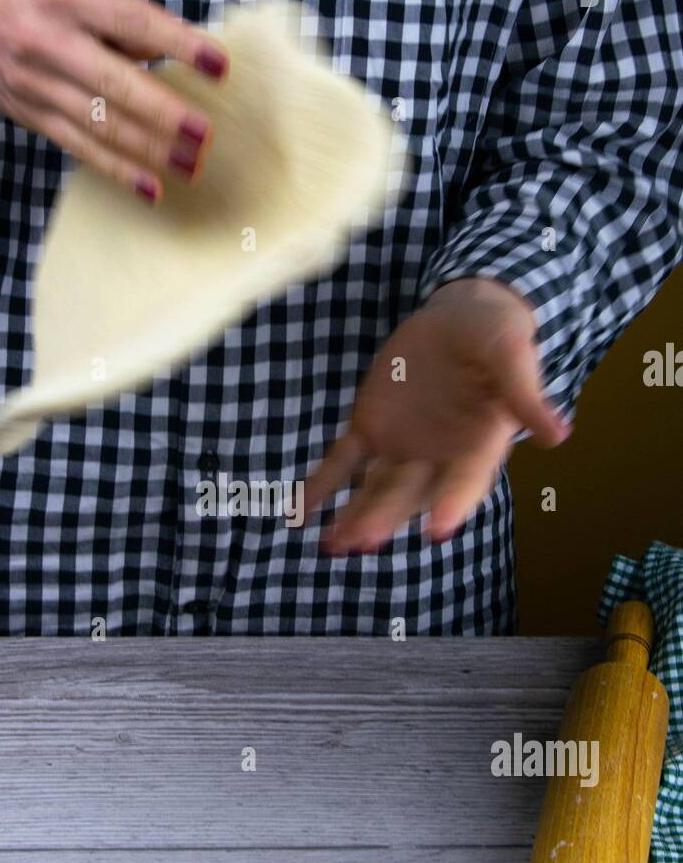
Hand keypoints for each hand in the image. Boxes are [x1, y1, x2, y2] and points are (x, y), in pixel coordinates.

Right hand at [0, 0, 228, 201]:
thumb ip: (115, 10)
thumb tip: (163, 51)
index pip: (131, 22)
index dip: (177, 43)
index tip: (218, 64)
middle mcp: (49, 43)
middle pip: (113, 84)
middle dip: (163, 113)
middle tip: (205, 134)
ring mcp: (39, 85)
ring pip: (100, 124)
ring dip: (150, 150)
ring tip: (191, 166)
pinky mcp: (36, 118)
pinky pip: (82, 149)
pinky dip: (118, 171)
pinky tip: (151, 188)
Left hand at [304, 278, 570, 552]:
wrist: (460, 316)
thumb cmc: (496, 335)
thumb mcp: (511, 352)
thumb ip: (525, 393)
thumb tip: (561, 434)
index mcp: (477, 443)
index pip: (465, 479)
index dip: (453, 503)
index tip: (438, 532)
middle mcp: (439, 456)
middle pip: (411, 492)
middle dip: (386, 517)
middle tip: (363, 542)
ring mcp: (403, 447)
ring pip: (374, 487)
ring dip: (353, 515)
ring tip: (332, 546)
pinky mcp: (372, 429)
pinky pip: (344, 462)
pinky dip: (323, 486)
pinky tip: (300, 513)